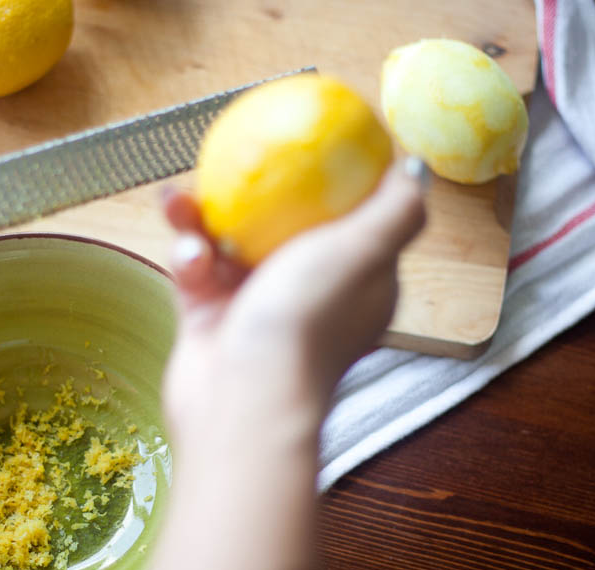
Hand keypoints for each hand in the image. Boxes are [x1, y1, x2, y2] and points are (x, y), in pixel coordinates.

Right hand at [116, 158, 426, 569]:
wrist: (240, 403)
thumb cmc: (306, 324)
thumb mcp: (364, 253)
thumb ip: (396, 209)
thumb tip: (414, 169)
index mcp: (354, 278)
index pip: (350, 216)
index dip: (330, 177)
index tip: (303, 141)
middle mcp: (309, 290)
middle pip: (281, 220)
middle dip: (252, 189)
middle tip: (228, 161)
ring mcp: (256, 305)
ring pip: (228, 240)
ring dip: (201, 216)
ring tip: (180, 200)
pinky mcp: (211, 318)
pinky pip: (195, 269)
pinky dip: (188, 258)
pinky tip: (186, 255)